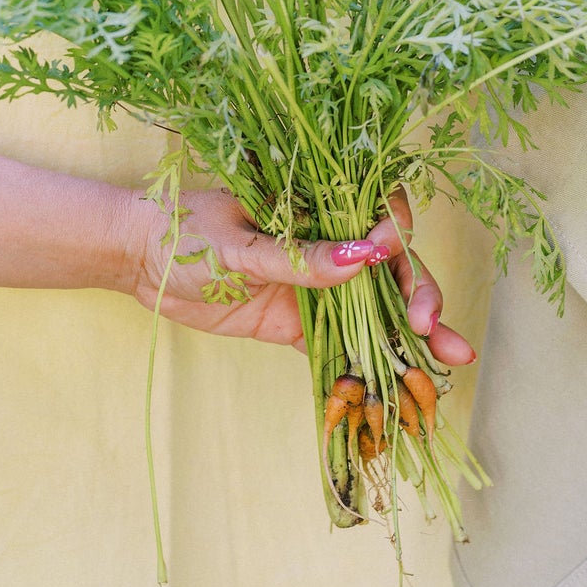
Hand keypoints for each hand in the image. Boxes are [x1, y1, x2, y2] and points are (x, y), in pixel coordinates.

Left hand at [120, 186, 475, 364]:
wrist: (135, 260)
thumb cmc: (184, 230)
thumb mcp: (242, 242)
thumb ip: (299, 257)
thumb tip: (362, 259)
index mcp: (317, 202)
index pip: (378, 211)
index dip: (397, 235)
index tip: (390, 254)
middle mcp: (327, 240)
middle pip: (390, 266)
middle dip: (421, 293)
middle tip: (430, 328)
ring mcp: (316, 284)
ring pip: (377, 308)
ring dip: (413, 334)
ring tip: (451, 361)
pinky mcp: (298, 323)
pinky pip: (343, 344)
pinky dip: (371, 364)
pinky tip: (404, 384)